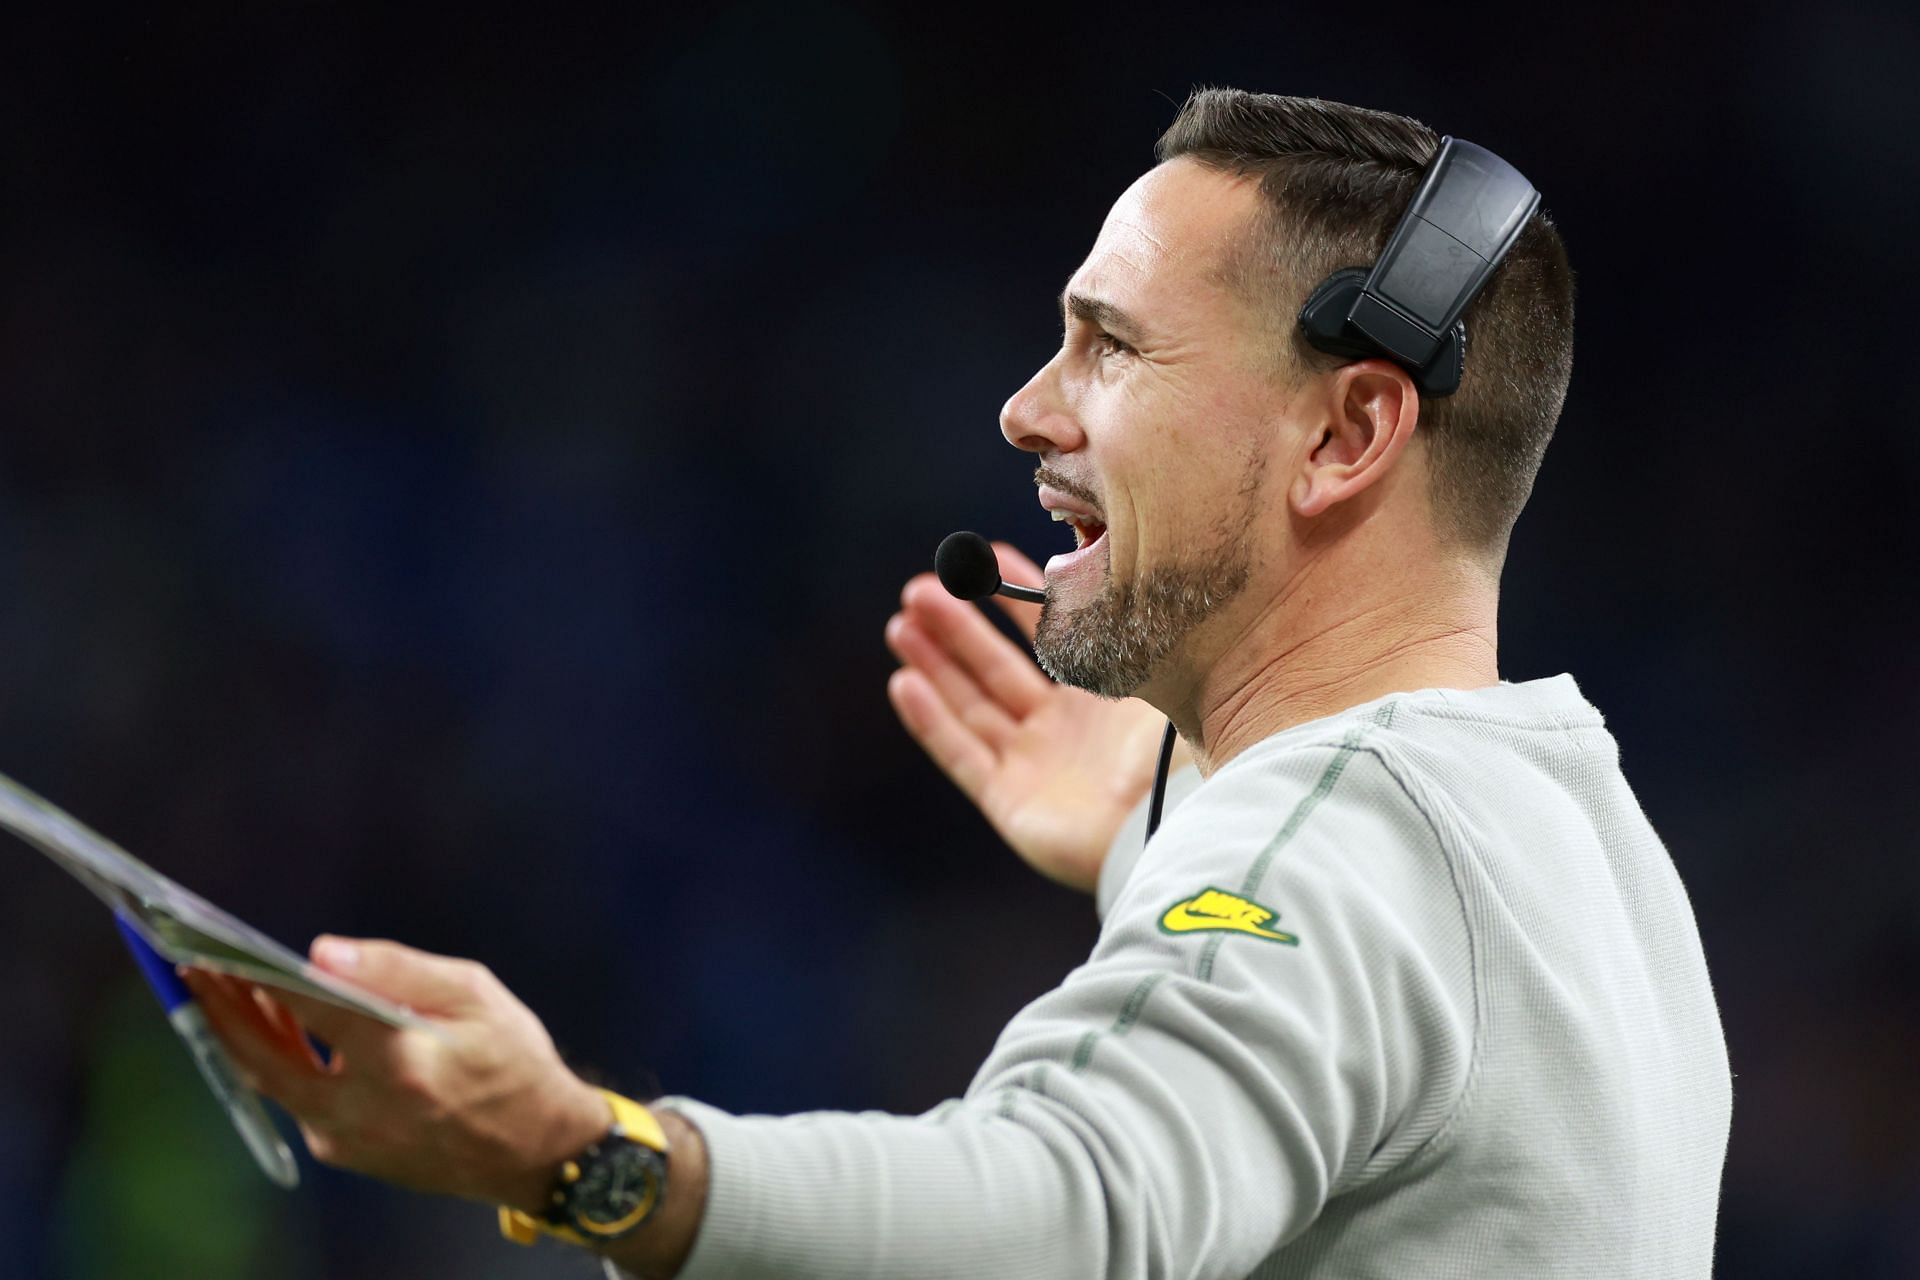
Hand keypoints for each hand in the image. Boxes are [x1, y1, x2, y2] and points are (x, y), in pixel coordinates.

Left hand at [181, 937, 608, 1212]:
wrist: (535, 1150)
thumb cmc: (513, 1062)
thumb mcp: (476, 995)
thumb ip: (399, 970)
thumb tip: (321, 953)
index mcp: (398, 1061)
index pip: (310, 1011)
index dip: (256, 980)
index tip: (214, 952)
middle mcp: (360, 1109)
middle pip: (265, 1059)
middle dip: (222, 1014)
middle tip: (193, 970)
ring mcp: (347, 1140)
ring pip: (277, 1083)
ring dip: (248, 1036)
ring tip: (231, 988)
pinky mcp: (345, 1153)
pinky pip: (300, 1100)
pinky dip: (283, 1060)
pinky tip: (284, 1027)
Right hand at [885, 541, 1187, 892]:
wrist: (1170, 823)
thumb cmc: (1169, 749)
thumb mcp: (1148, 674)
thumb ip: (1111, 626)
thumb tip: (1085, 569)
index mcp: (1098, 697)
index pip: (1043, 637)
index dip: (1010, 599)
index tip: (978, 563)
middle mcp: (1060, 730)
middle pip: (994, 670)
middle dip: (956, 628)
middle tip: (918, 590)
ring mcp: (1032, 766)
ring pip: (970, 706)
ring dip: (935, 665)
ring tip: (900, 624)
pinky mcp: (1010, 803)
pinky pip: (961, 755)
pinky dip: (931, 721)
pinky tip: (905, 683)